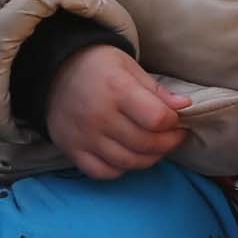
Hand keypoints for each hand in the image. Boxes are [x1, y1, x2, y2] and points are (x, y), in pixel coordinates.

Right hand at [45, 45, 184, 178]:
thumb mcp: (129, 66)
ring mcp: (84, 137)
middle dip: (168, 143)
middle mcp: (99, 116)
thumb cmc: (98, 65)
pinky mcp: (72, 150)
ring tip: (155, 147)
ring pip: (128, 162)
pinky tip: (127, 155)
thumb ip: (157, 90)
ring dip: (149, 158)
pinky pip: (103, 172)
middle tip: (173, 136)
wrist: (53, 71)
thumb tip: (184, 107)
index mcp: (116, 89)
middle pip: (146, 143)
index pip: (156, 118)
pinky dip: (121, 169)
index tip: (176, 119)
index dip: (173, 122)